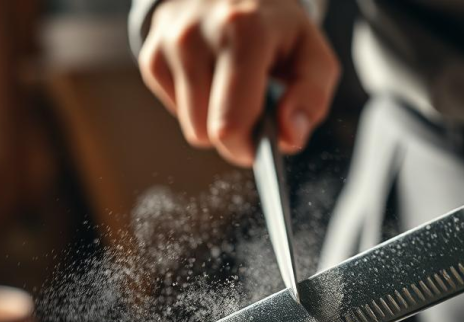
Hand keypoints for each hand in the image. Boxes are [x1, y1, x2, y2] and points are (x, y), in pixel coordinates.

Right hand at [140, 0, 340, 165]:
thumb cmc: (277, 28)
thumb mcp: (311, 53)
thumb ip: (311, 97)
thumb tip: (289, 138)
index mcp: (245, 32)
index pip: (231, 122)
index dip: (246, 148)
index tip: (259, 150)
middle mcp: (198, 34)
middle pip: (206, 132)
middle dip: (234, 138)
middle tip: (254, 114)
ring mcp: (170, 43)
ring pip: (191, 127)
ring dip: (215, 121)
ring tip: (233, 88)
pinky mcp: (152, 54)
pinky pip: (176, 110)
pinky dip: (197, 105)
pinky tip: (212, 78)